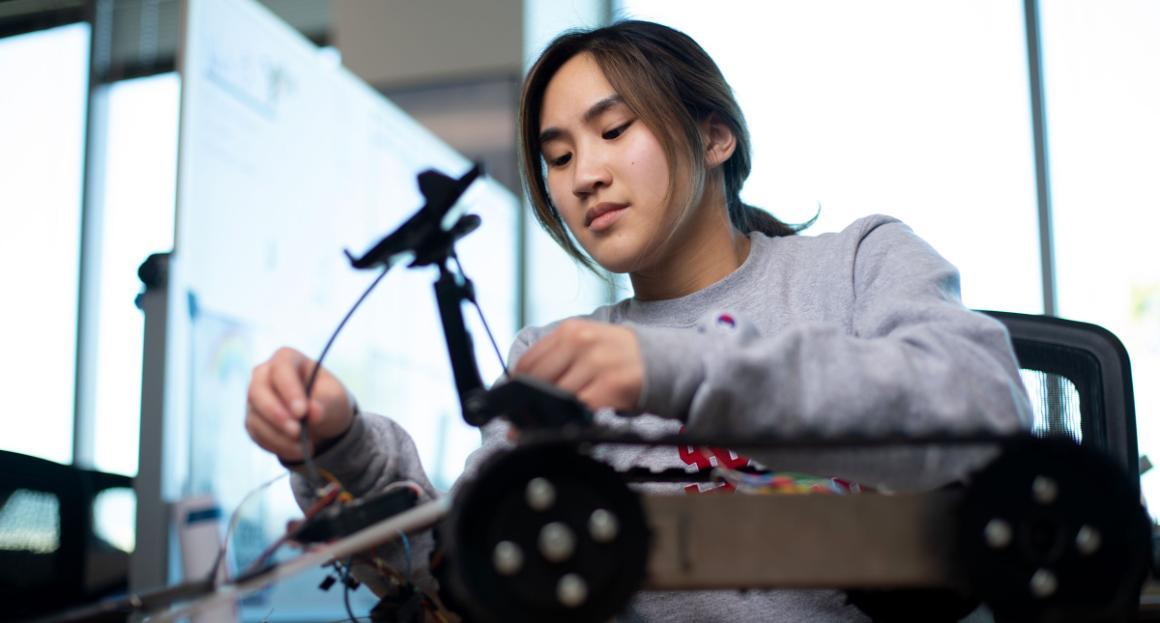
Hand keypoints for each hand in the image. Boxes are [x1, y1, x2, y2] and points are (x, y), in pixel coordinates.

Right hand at [245, 347, 353, 461]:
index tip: (302, 412)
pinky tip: (297, 450)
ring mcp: (255, 398)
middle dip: (276, 415)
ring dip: (278, 435)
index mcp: (287, 358)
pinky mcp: (253, 420)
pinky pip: (257, 434)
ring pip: (255, 416)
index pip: (281, 369)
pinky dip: (276, 445)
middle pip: (257, 391)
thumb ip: (324, 403)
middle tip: (298, 432)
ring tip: (304, 447)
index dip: (289, 390)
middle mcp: (264, 374)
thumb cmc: (328, 400)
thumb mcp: (335, 399)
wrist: (322, 420)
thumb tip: (312, 413)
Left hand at [513, 319, 643, 412]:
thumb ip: (555, 357)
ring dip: (554, 411)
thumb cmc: (615, 355)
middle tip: (533, 415)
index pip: (528, 362)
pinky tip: (578, 417)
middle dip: (533, 401)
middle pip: (538, 381)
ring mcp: (596, 363)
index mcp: (570, 330)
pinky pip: (580, 407)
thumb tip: (520, 384)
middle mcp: (581, 342)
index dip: (518, 386)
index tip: (518, 400)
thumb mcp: (585, 342)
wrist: (659, 360)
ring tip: (559, 414)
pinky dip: (574, 416)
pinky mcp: (611, 385)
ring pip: (557, 396)